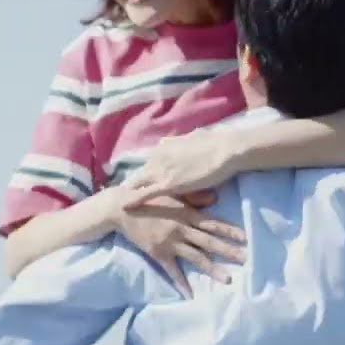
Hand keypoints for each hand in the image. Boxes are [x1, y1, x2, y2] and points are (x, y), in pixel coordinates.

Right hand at [108, 187, 246, 295]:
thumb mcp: (173, 195)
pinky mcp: (159, 253)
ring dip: (213, 269)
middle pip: (209, 242)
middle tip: (246, 259)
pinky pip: (172, 271)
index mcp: (186, 214)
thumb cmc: (149, 199)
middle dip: (228, 251)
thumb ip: (194, 199)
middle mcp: (182, 229)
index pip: (213, 223)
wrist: (122, 209)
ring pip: (196, 257)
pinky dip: (181, 283)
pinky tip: (190, 294)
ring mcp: (170, 243)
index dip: (230, 230)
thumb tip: (216, 199)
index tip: (245, 237)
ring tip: (228, 279)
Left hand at [123, 130, 241, 208]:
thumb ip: (182, 143)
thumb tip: (176, 141)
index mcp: (165, 146)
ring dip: (130, 192)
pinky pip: (146, 193)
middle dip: (132, 183)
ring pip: (139, 182)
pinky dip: (134, 200)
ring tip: (119, 202)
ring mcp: (162, 170)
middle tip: (122, 194)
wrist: (225, 150)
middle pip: (141, 172)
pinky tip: (125, 207)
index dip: (146, 172)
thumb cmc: (216, 143)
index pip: (150, 161)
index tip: (140, 179)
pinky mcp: (168, 184)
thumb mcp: (194, 137)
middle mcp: (159, 156)